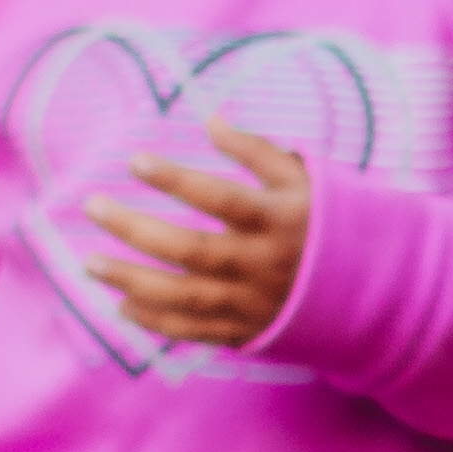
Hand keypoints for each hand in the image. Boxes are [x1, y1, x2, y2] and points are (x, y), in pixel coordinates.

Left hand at [83, 124, 313, 347]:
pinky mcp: (246, 331)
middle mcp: (264, 264)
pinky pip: (195, 331)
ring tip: (89, 264)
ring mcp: (253, 303)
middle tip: (93, 206)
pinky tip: (121, 306)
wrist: (363, 291)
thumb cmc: (322, 223)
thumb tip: (211, 120)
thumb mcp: (303, 180)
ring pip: (185, 296)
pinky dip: (156, 323)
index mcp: (279, 220)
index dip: (178, 179)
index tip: (134, 159)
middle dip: (137, 230)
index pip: (222, 198)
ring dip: (133, 281)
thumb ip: (258, 150)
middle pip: (192, 250)